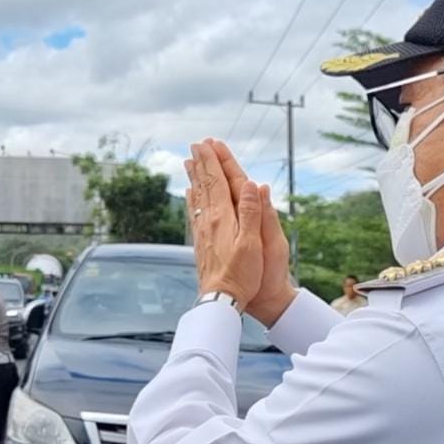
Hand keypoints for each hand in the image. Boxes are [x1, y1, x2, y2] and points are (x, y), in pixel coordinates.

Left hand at [186, 140, 264, 308]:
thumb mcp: (254, 243)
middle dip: (201, 164)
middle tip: (196, 145)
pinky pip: (195, 214)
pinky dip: (192, 199)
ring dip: (194, 178)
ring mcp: (203, 232)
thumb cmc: (242, 275)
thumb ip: (251, 212)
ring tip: (189, 163)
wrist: (221, 300)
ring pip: (197, 198)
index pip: (217, 182)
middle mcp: (209, 221)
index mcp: (224, 218)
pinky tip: (190, 195)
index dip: (212, 162)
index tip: (207, 143)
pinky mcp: (201, 243)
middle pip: (204, 186)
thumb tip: (250, 183)